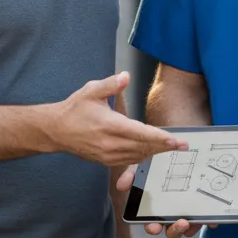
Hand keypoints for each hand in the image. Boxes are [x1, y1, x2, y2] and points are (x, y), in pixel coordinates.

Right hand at [48, 73, 186, 165]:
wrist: (55, 130)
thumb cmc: (74, 109)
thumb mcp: (91, 91)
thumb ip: (110, 84)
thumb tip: (126, 76)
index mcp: (109, 125)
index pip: (140, 133)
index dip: (160, 138)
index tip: (176, 140)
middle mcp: (109, 143)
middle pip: (143, 147)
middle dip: (164, 147)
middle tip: (182, 146)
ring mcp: (107, 155)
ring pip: (137, 156)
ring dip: (154, 152)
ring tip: (170, 147)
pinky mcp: (104, 161)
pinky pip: (127, 161)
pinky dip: (141, 156)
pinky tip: (150, 151)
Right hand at [115, 165, 215, 237]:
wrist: (179, 151)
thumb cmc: (158, 163)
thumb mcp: (143, 166)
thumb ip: (132, 175)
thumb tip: (121, 186)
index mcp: (156, 209)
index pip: (152, 224)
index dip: (152, 228)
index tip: (154, 226)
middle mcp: (171, 214)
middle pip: (171, 231)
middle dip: (175, 231)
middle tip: (181, 223)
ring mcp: (187, 213)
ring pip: (189, 228)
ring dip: (192, 228)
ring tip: (195, 220)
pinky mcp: (201, 209)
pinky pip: (205, 219)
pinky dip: (209, 221)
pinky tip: (212, 219)